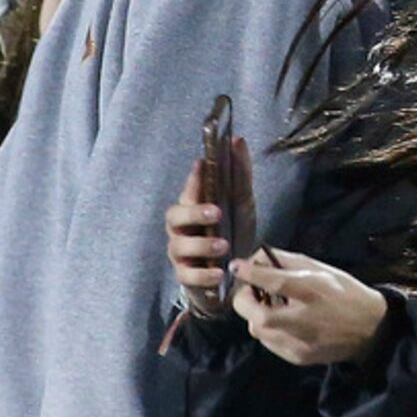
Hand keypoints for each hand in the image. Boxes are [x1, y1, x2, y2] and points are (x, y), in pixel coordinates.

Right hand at [164, 138, 256, 317]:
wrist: (235, 273)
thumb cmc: (233, 231)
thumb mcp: (242, 203)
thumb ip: (240, 174)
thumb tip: (238, 140)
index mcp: (193, 207)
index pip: (189, 189)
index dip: (193, 178)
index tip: (202, 164)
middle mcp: (181, 228)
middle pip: (174, 216)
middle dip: (193, 212)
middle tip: (217, 212)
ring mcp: (180, 253)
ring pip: (179, 246)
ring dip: (202, 244)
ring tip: (224, 245)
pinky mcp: (185, 276)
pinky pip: (188, 276)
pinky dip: (203, 275)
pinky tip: (218, 273)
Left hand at [232, 251, 387, 365]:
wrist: (369, 329)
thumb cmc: (344, 292)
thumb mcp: (322, 270)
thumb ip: (288, 262)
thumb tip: (257, 257)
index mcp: (312, 291)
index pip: (273, 282)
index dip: (250, 273)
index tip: (237, 266)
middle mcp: (303, 319)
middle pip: (256, 315)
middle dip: (244, 300)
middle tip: (251, 291)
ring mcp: (299, 342)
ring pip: (258, 329)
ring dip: (257, 315)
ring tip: (273, 306)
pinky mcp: (296, 357)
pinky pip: (269, 342)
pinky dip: (270, 330)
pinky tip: (285, 323)